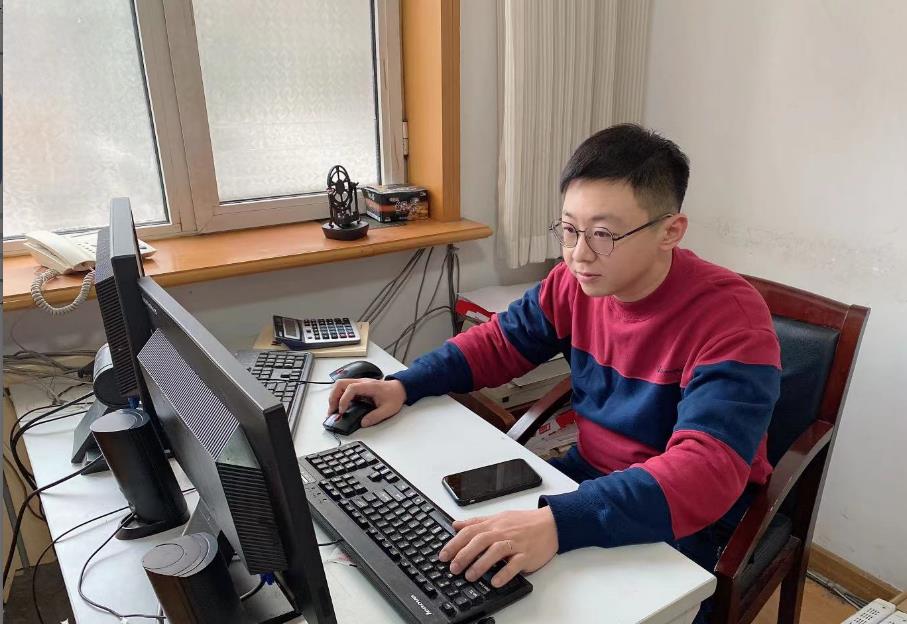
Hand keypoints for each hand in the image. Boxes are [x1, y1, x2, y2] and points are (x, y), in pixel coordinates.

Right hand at [326, 378, 406, 426]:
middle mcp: (362, 382)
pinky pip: (344, 388)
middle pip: (340, 384)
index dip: (344, 399)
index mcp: (369, 386)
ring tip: (334, 410)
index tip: (342, 411)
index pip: (351, 388)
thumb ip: (375, 417)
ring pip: (340, 385)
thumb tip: (363, 423)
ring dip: (334, 396)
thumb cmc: (394, 396)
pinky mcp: (358, 387)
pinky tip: (340, 406)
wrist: (400, 389)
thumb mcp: (388, 410)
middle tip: (333, 411)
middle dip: (334, 397)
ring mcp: (359, 383)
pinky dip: (339, 396)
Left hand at [439, 508, 558, 587]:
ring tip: (470, 576)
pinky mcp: (527, 555)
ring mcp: (515, 544)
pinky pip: (515, 565)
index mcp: (494, 524)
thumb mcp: (499, 517)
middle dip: (464, 555)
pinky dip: (505, 573)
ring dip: (481, 564)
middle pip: (480, 541)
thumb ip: (477, 522)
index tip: (443, 555)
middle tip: (453, 568)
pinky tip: (496, 582)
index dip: (455, 543)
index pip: (470, 531)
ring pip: (495, 552)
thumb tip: (456, 525)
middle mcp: (503, 532)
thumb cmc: (524, 522)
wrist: (551, 524)